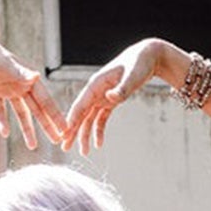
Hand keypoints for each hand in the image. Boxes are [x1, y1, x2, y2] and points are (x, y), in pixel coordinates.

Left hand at [0, 28, 67, 148]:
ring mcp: (8, 89)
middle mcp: (21, 84)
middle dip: (47, 125)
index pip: (46, 101)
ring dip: (27, 129)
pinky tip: (4, 134)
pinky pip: (0, 110)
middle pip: (37, 109)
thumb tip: (35, 76)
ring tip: (32, 146)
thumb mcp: (6, 64)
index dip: (55, 116)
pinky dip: (2, 121)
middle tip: (57, 140)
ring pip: (21, 113)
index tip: (65, 129)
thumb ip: (20, 73)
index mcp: (29, 78)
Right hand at [63, 38, 164, 152]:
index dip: (71, 121)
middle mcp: (95, 91)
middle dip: (72, 131)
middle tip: (64, 148)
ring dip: (84, 135)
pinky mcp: (109, 101)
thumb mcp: (132, 76)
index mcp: (95, 84)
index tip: (64, 135)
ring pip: (88, 119)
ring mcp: (101, 97)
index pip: (80, 105)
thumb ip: (122, 88)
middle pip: (80, 114)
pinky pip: (100, 118)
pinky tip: (98, 144)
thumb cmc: (138, 64)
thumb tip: (110, 98)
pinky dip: (98, 131)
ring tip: (84, 152)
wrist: (146, 57)